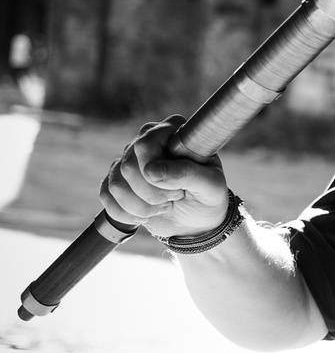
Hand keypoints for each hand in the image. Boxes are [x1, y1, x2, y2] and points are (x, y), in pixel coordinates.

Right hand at [99, 115, 229, 240]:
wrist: (197, 221)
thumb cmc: (208, 197)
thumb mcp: (210, 185)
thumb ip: (186, 172)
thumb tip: (150, 171)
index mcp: (172, 131)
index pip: (145, 145)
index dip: (155, 172)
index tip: (179, 189)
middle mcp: (146, 139)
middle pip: (128, 166)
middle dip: (153, 193)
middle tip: (175, 197)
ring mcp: (128, 159)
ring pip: (116, 184)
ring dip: (142, 207)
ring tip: (164, 206)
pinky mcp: (116, 180)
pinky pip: (106, 196)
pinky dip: (128, 214)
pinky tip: (146, 215)